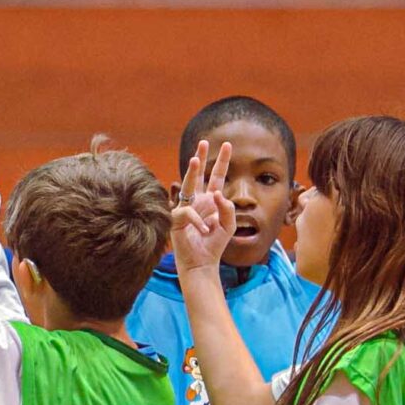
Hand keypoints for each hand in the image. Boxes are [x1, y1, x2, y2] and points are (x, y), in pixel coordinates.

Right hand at [171, 141, 236, 274]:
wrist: (202, 263)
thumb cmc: (214, 244)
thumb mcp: (228, 225)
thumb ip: (228, 209)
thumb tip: (217, 193)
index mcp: (210, 200)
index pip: (217, 177)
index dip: (222, 161)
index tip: (228, 145)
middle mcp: (197, 200)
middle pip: (198, 174)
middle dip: (201, 157)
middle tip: (204, 142)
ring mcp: (185, 208)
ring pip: (187, 185)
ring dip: (192, 172)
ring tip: (196, 158)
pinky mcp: (176, 219)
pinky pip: (187, 213)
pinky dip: (199, 221)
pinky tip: (206, 230)